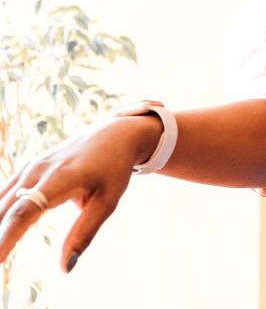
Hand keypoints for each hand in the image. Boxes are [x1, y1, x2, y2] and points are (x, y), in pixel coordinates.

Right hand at [0, 116, 156, 272]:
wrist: (114, 135)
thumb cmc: (113, 168)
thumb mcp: (107, 201)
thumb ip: (84, 233)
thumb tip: (66, 268)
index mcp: (58, 179)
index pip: (23, 213)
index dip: (5, 238)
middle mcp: (37, 171)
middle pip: (4, 210)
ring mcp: (29, 168)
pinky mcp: (26, 170)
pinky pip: (3, 195)